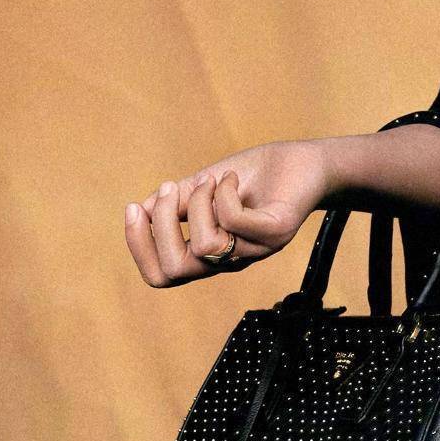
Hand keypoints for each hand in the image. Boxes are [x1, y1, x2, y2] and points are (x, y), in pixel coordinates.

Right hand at [122, 139, 329, 287]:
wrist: (306, 163)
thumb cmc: (254, 177)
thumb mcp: (203, 187)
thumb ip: (174, 203)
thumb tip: (139, 211)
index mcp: (210, 255)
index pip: (162, 277)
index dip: (139, 247)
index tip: (134, 208)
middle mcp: (231, 260)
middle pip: (175, 271)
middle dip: (160, 225)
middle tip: (172, 189)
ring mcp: (256, 250)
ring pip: (205, 246)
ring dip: (198, 203)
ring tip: (214, 181)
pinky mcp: (277, 233)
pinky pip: (235, 222)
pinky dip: (225, 193)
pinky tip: (234, 179)